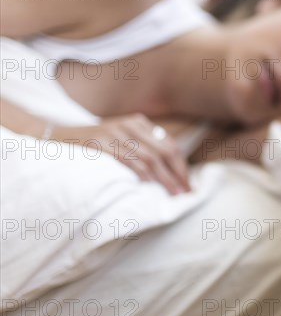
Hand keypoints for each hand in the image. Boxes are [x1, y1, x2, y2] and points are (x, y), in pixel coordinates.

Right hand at [53, 114, 189, 194]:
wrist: (56, 135)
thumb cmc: (94, 144)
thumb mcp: (121, 139)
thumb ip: (142, 148)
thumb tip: (168, 173)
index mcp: (138, 122)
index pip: (169, 145)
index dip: (181, 166)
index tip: (188, 185)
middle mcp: (130, 125)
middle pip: (164, 151)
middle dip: (178, 174)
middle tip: (185, 192)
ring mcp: (115, 133)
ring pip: (150, 158)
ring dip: (164, 178)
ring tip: (173, 193)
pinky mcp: (101, 143)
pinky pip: (128, 159)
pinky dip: (142, 173)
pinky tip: (150, 185)